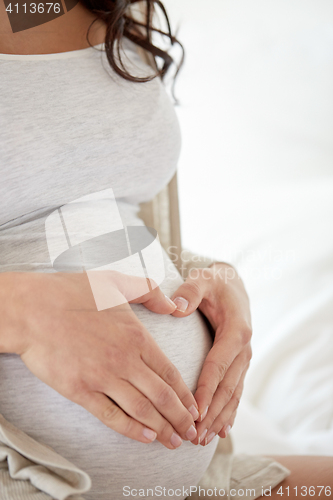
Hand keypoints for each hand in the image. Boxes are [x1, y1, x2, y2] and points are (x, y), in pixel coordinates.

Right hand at [0, 271, 198, 448]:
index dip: (185, 395)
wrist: (31, 309)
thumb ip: (149, 292)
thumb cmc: (72, 293)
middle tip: (191, 434)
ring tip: (174, 441)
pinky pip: (110, 416)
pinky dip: (130, 429)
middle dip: (180, 418)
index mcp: (136, 336)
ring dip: (161, 428)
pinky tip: (145, 437)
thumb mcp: (116, 282)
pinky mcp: (79, 390)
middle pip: (161, 396)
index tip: (195, 408)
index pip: (170, 373)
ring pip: (141, 410)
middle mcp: (124, 360)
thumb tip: (174, 305)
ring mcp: (102, 377)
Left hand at [170, 263, 251, 444]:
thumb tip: (176, 308)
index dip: (206, 390)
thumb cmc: (213, 283)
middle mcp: (244, 349)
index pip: (219, 365)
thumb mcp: (202, 279)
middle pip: (227, 387)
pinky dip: (228, 412)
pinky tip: (221, 431)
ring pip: (233, 394)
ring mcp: (244, 359)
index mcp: (236, 331)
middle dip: (212, 413)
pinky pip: (235, 391)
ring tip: (203, 439)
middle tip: (194, 435)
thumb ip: (190, 292)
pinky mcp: (239, 364)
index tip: (194, 412)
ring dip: (219, 418)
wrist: (232, 285)